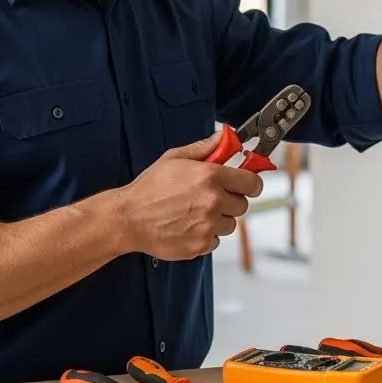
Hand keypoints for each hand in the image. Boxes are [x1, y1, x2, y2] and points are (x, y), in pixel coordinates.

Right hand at [117, 130, 264, 260]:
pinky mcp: (201, 245)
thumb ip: (205, 147)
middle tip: (211, 197)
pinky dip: (206, 235)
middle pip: (243, 204)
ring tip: (195, 212)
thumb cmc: (149, 188)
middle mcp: (213, 201)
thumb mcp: (175, 158)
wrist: (129, 218)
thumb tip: (226, 137)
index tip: (246, 184)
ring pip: (230, 224)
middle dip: (231, 200)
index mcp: (210, 177)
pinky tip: (188, 225)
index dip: (250, 183)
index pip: (252, 182)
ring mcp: (208, 225)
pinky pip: (216, 240)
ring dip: (219, 219)